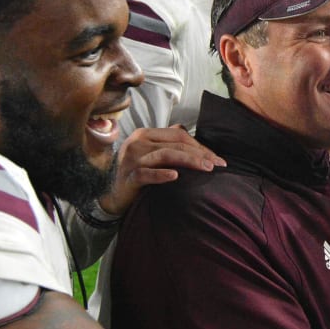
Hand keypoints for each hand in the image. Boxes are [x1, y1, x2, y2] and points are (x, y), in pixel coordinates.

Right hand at [96, 125, 226, 216]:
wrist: (112, 194)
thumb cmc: (136, 173)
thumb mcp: (151, 154)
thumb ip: (167, 143)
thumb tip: (190, 135)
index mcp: (145, 134)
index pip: (179, 135)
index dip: (200, 146)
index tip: (217, 159)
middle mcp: (137, 142)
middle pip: (175, 144)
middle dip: (200, 154)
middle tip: (218, 165)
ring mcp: (131, 159)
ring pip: (165, 155)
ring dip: (189, 161)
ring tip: (206, 169)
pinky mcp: (128, 176)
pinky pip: (146, 174)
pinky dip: (161, 175)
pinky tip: (175, 176)